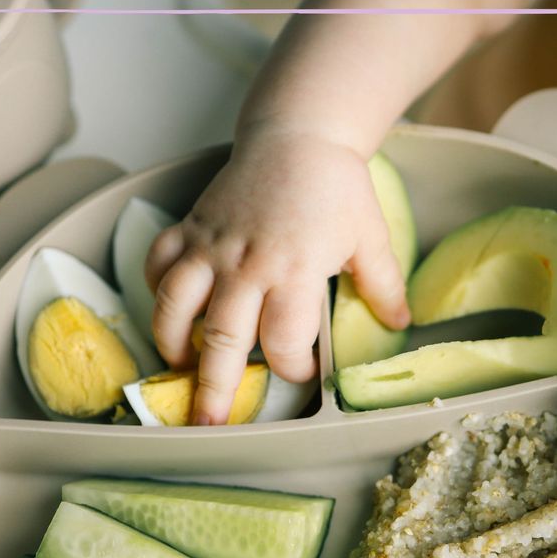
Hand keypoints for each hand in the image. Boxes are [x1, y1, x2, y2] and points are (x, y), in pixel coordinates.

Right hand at [144, 125, 408, 423]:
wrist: (297, 134)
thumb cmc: (336, 187)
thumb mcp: (370, 237)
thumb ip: (382, 285)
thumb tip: (400, 324)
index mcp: (294, 270)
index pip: (285, 339)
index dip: (293, 368)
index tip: (300, 375)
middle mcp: (246, 264)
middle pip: (224, 338)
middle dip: (216, 387)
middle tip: (209, 423)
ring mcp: (212, 246)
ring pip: (176, 305)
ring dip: (172, 343)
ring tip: (177, 370)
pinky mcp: (191, 226)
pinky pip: (159, 265)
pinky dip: (155, 291)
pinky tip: (167, 312)